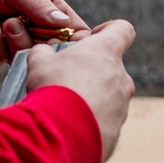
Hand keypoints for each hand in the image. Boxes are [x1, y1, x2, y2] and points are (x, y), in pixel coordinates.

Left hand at [0, 0, 89, 67]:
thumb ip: (38, 5)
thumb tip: (65, 23)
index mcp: (41, 9)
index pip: (69, 28)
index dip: (77, 38)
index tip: (83, 43)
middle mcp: (26, 30)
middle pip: (48, 49)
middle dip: (42, 41)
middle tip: (31, 25)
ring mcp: (5, 44)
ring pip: (22, 56)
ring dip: (14, 37)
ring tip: (4, 19)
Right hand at [25, 21, 135, 162]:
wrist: (60, 133)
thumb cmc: (52, 88)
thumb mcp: (39, 62)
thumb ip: (44, 51)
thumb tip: (43, 51)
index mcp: (107, 52)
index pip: (123, 29)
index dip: (107, 30)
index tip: (90, 40)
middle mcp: (121, 76)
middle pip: (111, 66)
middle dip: (91, 71)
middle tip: (66, 79)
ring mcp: (122, 104)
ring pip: (109, 95)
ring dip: (91, 97)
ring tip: (65, 106)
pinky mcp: (117, 128)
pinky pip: (104, 119)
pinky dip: (90, 120)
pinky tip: (69, 125)